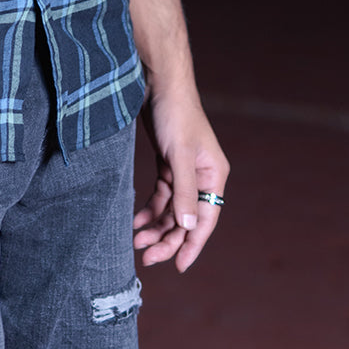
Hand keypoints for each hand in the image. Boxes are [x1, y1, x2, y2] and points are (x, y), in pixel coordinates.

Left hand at [132, 84, 228, 271]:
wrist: (159, 82)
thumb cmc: (175, 114)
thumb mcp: (179, 154)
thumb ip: (184, 191)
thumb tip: (187, 227)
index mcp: (213, 176)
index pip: (205, 219)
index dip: (192, 244)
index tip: (178, 266)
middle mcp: (201, 177)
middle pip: (186, 218)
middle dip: (168, 238)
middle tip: (147, 257)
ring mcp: (184, 171)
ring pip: (172, 209)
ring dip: (156, 226)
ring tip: (136, 242)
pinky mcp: (167, 163)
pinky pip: (161, 195)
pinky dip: (149, 209)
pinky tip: (136, 220)